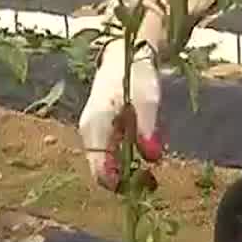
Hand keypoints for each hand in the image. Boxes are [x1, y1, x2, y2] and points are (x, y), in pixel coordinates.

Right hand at [79, 41, 161, 189]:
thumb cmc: (135, 76)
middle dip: (125, 182)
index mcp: (96, 125)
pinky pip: (108, 157)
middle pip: (101, 171)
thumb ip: (149, 128)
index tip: (144, 182)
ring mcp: (93, 134)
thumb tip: (152, 158)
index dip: (120, 183)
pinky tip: (143, 162)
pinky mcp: (100, 134)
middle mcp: (90, 133)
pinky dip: (124, 164)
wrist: (124, 59)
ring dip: (126, 175)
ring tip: (151, 176)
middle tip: (152, 182)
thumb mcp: (148, 100)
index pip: (99, 168)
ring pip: (105, 166)